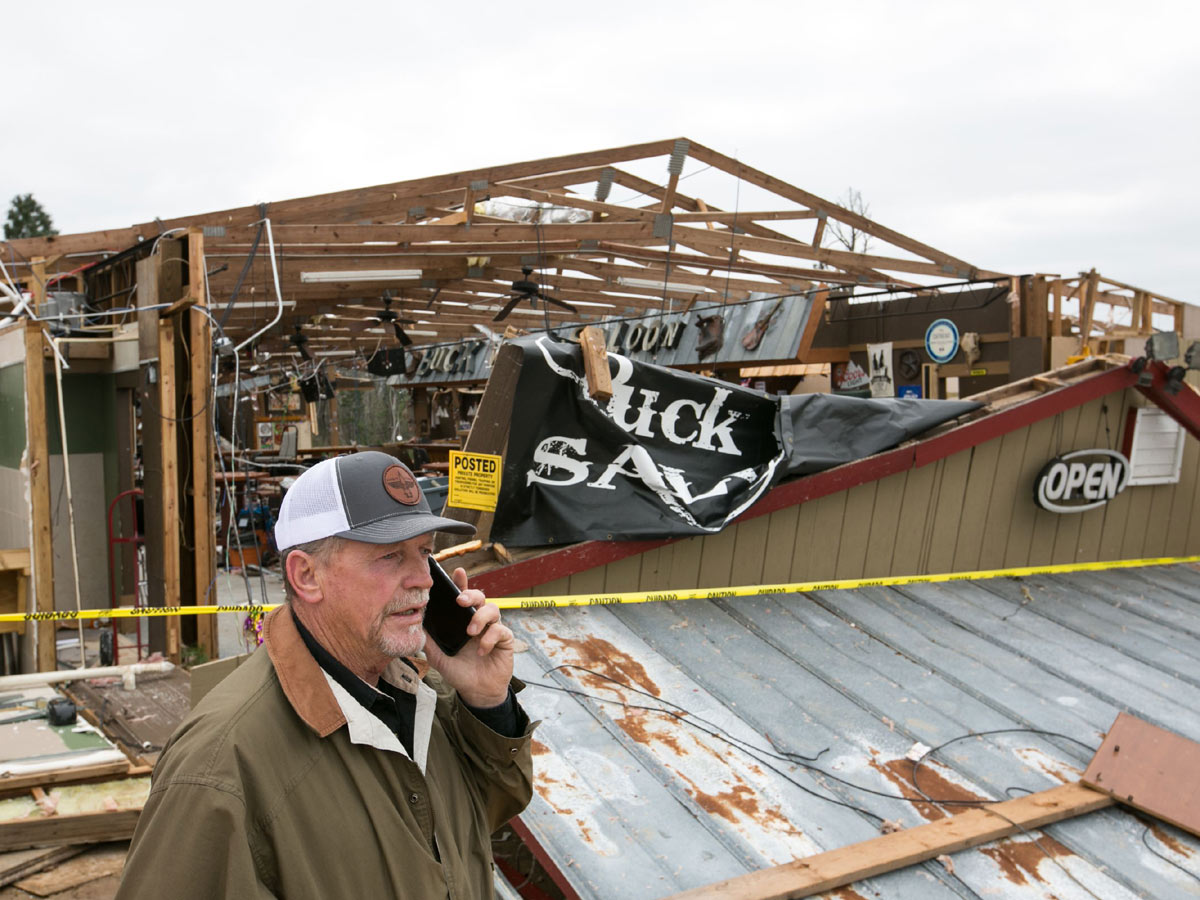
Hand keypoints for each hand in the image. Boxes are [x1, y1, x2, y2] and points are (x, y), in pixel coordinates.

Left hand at [422, 567, 514, 707]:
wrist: (477, 693)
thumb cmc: (459, 672)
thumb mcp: (438, 658)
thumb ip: (429, 642)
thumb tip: (416, 625)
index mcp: (463, 621)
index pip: (463, 598)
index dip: (461, 583)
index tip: (458, 572)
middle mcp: (479, 621)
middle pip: (480, 597)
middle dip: (471, 594)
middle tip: (461, 601)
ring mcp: (493, 629)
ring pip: (493, 609)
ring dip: (480, 618)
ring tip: (470, 633)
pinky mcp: (504, 640)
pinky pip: (500, 630)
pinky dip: (489, 639)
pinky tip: (481, 652)